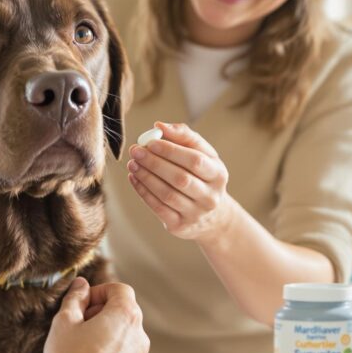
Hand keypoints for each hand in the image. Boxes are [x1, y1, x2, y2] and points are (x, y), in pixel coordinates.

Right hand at [44, 278, 149, 352]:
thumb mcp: (64, 323)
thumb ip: (75, 299)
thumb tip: (80, 286)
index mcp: (125, 317)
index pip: (120, 290)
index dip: (100, 291)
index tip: (83, 303)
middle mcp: (140, 339)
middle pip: (125, 316)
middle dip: (103, 316)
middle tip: (79, 327)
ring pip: (126, 344)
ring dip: (107, 342)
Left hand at [127, 121, 233, 241]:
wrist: (212, 217)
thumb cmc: (202, 176)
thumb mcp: (202, 155)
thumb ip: (184, 136)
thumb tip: (159, 126)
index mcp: (218, 175)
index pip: (195, 161)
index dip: (171, 150)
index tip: (150, 141)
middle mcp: (210, 197)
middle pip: (180, 179)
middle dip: (155, 163)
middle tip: (136, 151)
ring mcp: (196, 214)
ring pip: (167, 194)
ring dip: (146, 177)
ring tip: (132, 164)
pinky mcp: (180, 226)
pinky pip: (158, 208)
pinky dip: (143, 192)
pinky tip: (134, 178)